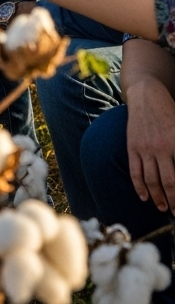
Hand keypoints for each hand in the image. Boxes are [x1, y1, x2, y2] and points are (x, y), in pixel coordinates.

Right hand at [126, 79, 174, 211]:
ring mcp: (145, 148)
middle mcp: (162, 149)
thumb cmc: (170, 112)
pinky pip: (135, 171)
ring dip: (158, 197)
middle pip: (169, 183)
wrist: (147, 96)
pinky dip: (139, 186)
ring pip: (151, 180)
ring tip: (163, 208)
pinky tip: (144, 196)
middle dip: (174, 201)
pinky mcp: (133, 147)